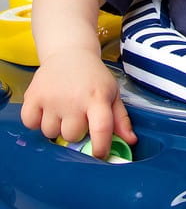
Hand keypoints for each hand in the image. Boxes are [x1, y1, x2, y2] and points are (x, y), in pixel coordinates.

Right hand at [21, 48, 136, 158]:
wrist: (69, 53)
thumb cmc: (93, 77)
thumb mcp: (112, 92)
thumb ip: (121, 119)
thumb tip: (130, 141)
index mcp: (97, 98)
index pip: (101, 129)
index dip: (100, 147)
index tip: (99, 155)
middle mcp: (74, 99)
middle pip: (72, 136)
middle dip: (76, 131)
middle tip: (78, 115)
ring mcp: (51, 98)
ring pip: (50, 133)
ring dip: (56, 127)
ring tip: (63, 109)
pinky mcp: (33, 96)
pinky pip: (31, 124)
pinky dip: (36, 121)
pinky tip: (47, 109)